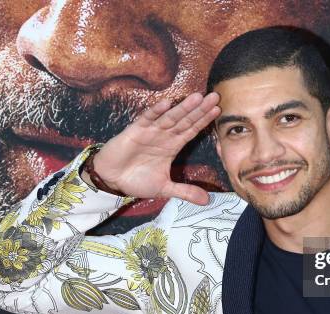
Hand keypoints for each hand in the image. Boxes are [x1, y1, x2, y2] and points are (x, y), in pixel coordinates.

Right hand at [85, 92, 220, 204]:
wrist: (111, 180)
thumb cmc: (136, 180)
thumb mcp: (165, 188)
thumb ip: (185, 192)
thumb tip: (207, 201)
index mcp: (172, 146)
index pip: (192, 130)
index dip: (204, 120)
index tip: (218, 110)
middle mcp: (164, 136)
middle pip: (185, 120)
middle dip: (200, 109)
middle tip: (215, 96)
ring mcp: (150, 131)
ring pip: (170, 117)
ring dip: (183, 108)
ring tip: (197, 97)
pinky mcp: (134, 131)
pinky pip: (147, 119)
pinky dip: (156, 112)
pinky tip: (167, 103)